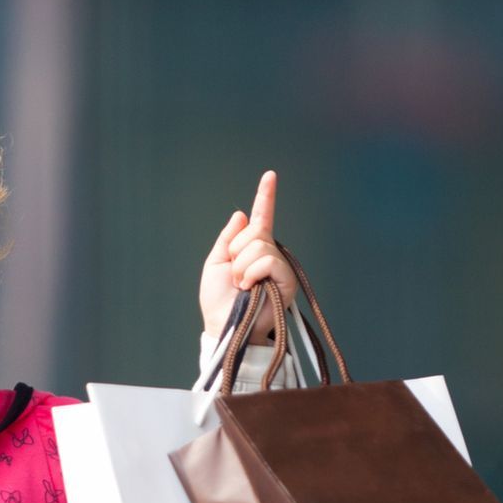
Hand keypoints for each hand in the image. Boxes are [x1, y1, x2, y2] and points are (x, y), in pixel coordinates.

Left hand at [199, 169, 298, 343]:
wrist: (225, 327)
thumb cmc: (219, 302)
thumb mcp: (215, 264)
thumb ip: (228, 239)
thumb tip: (242, 214)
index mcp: (252, 249)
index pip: (262, 218)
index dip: (265, 196)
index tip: (270, 175)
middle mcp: (270, 255)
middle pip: (255, 232)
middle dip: (237, 252)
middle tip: (235, 276)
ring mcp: (280, 267)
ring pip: (259, 245)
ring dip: (242, 266)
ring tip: (242, 285)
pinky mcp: (287, 280)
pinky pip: (267, 260)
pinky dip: (252, 273)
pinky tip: (250, 288)